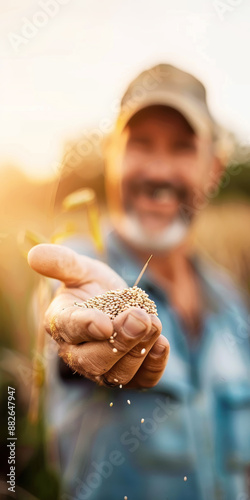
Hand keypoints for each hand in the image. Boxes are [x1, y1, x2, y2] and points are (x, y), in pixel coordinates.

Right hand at [28, 244, 169, 387]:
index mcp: (60, 322)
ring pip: (118, 374)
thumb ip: (61, 262)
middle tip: (140, 318)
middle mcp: (77, 352)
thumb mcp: (79, 268)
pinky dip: (154, 365)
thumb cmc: (91, 285)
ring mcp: (103, 368)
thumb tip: (35, 254)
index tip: (105, 323)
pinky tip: (161, 344)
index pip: (69, 329)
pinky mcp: (129, 375)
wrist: (114, 302)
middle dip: (120, 341)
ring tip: (153, 322)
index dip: (86, 327)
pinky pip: (141, 381)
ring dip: (140, 350)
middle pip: (93, 361)